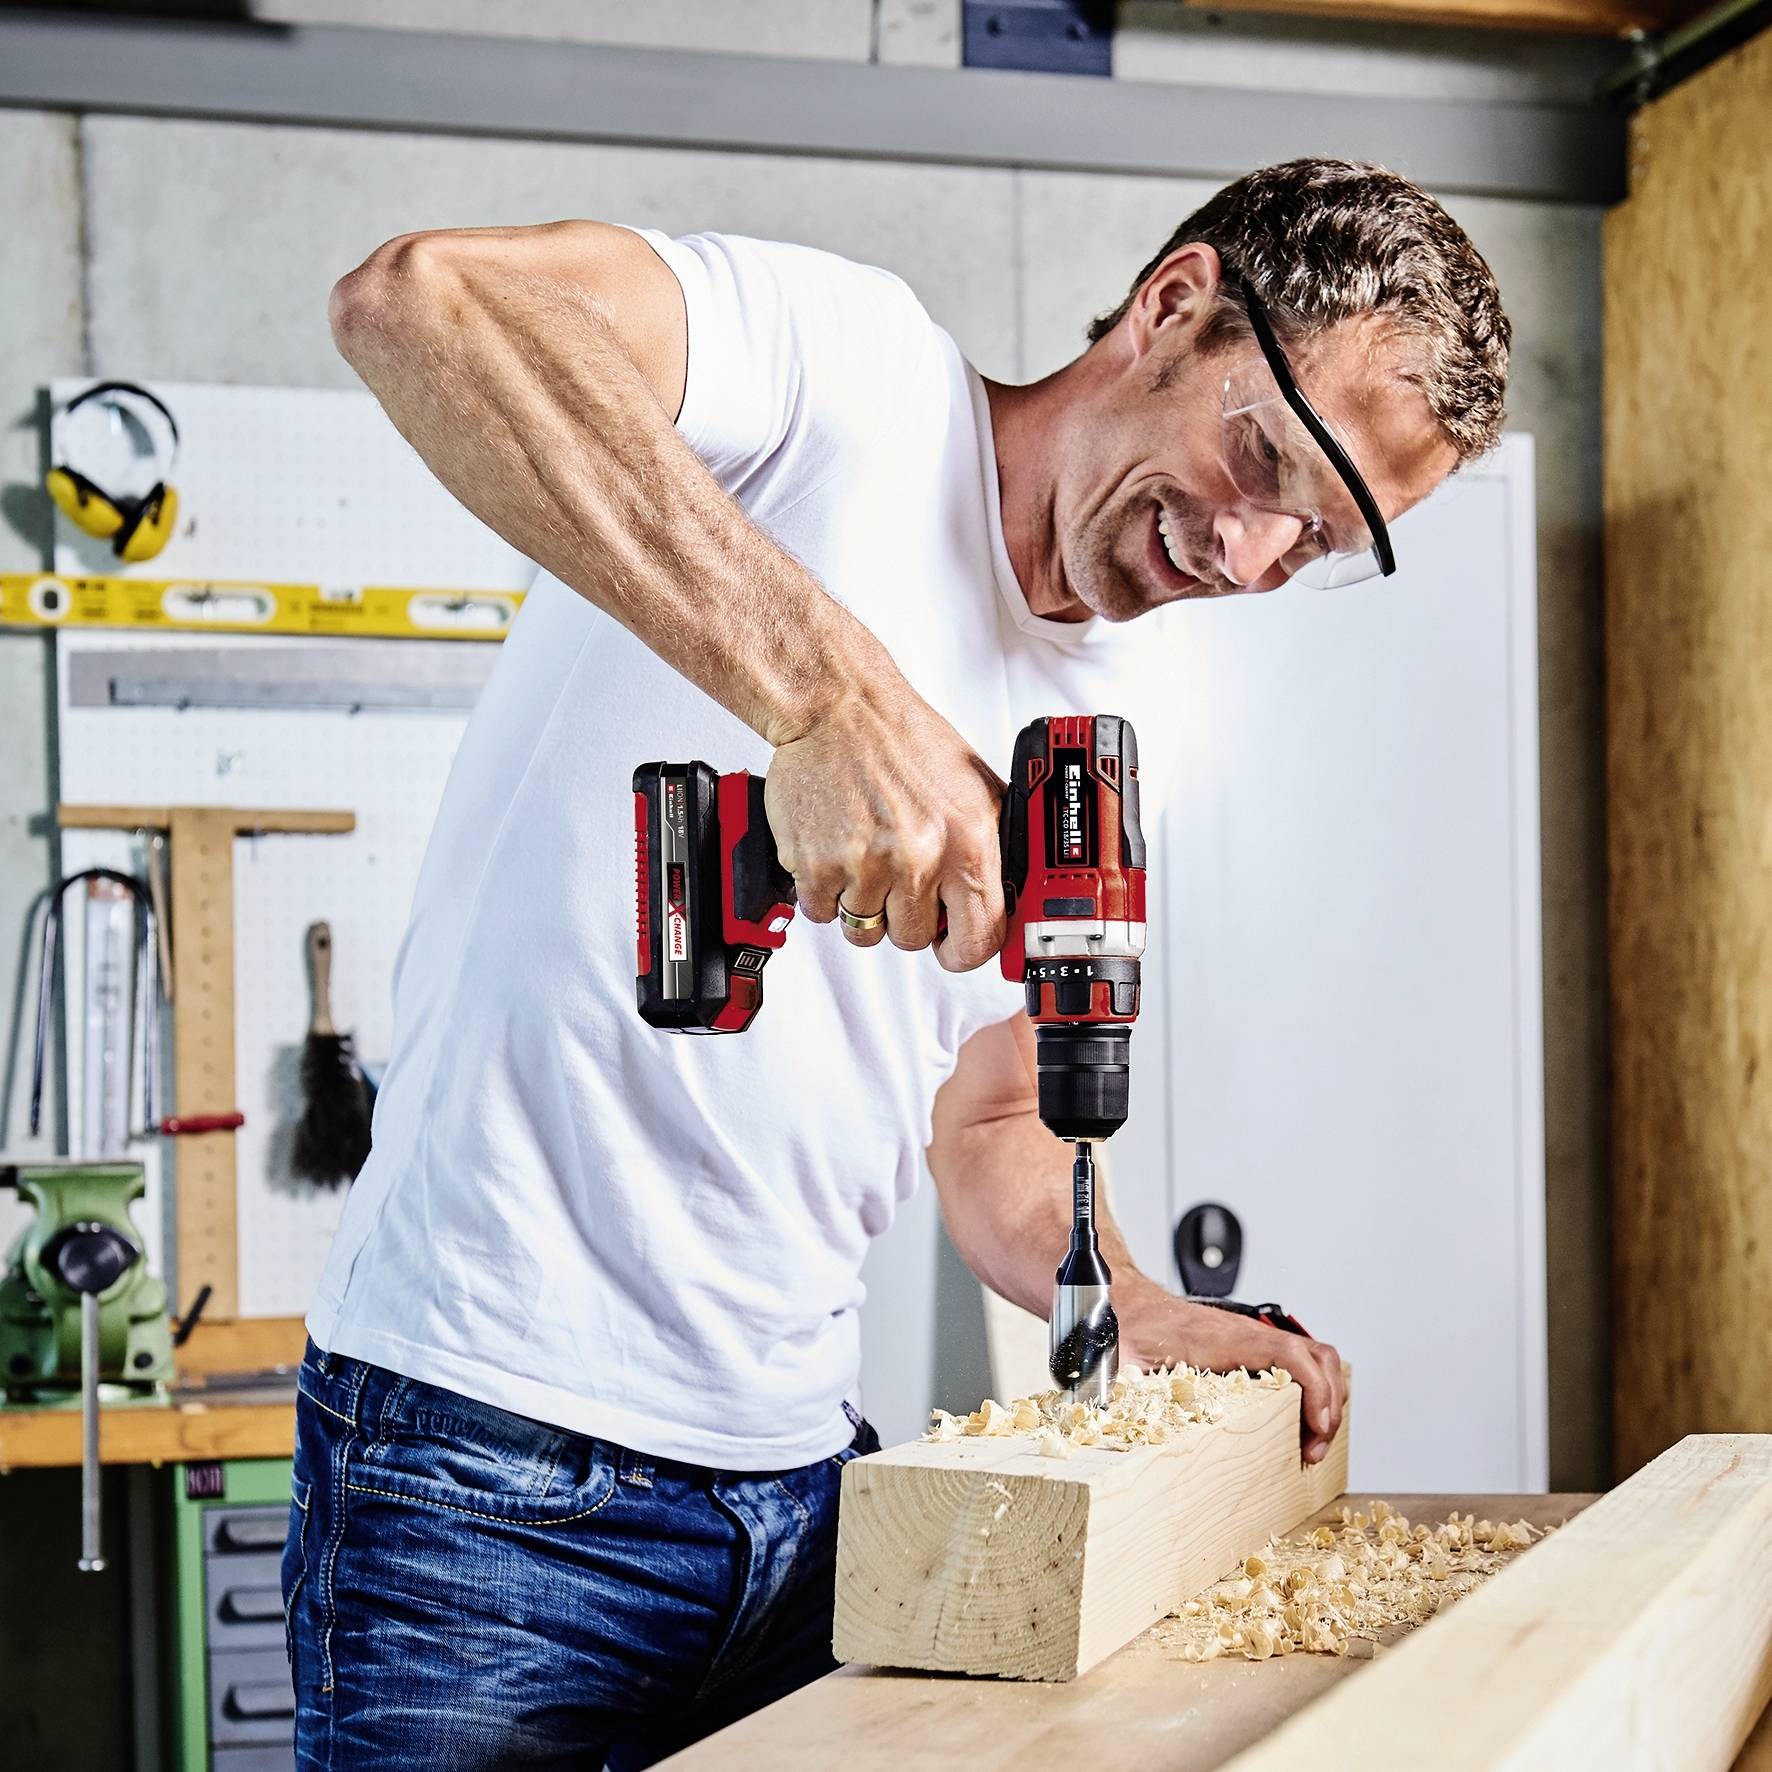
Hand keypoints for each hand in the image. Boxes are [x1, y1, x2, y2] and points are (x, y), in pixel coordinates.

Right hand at [766, 679, 1006, 970]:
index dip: (963, 948)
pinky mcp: (817, 866)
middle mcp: (918, 858)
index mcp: (966, 842)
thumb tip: (999, 900)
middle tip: (897, 876)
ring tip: (866, 858)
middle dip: (905, 915)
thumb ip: (991, 848)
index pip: (979, 939)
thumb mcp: (976, 788)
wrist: (838, 707)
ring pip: (865, 931)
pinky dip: (826, 891)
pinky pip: (822, 913)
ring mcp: (865, 865)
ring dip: (863, 904)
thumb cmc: (904, 740)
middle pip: (914, 939)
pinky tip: (837, 852)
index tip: (952, 944)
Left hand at [1121, 1297, 1346, 1464]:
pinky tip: (1301, 1421)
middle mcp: (1245, 1334)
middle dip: (1329, 1404)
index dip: (1314, 1388)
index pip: (1288, 1352)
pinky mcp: (1249, 1350)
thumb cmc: (1125, 1327)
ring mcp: (1251, 1340)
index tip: (1318, 1426)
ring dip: (1327, 1398)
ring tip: (1313, 1441)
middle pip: (1316, 1356)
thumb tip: (1113, 1415)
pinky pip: (1299, 1363)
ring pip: (1313, 1357)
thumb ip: (1122, 1386)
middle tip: (1313, 1449)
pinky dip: (1313, 1390)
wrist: (1120, 1301)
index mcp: (1222, 1336)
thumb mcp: (1122, 1359)